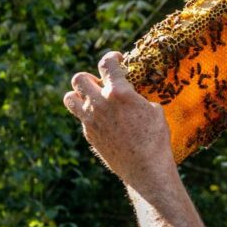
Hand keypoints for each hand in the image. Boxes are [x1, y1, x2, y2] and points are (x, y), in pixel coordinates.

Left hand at [63, 52, 176, 195]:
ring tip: (94, 99)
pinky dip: (90, 115)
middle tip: (103, 84)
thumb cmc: (156, 139)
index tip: (117, 59)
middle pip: (79, 79)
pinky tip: (105, 121)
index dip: (111, 57)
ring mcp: (90, 120)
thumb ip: (137, 99)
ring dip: (80, 95)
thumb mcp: (154, 112)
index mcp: (119, 92)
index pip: (106, 63)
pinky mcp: (89, 134)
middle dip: (90, 77)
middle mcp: (100, 103)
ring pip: (70, 98)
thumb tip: (133, 99)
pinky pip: (82, 118)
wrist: (145, 168)